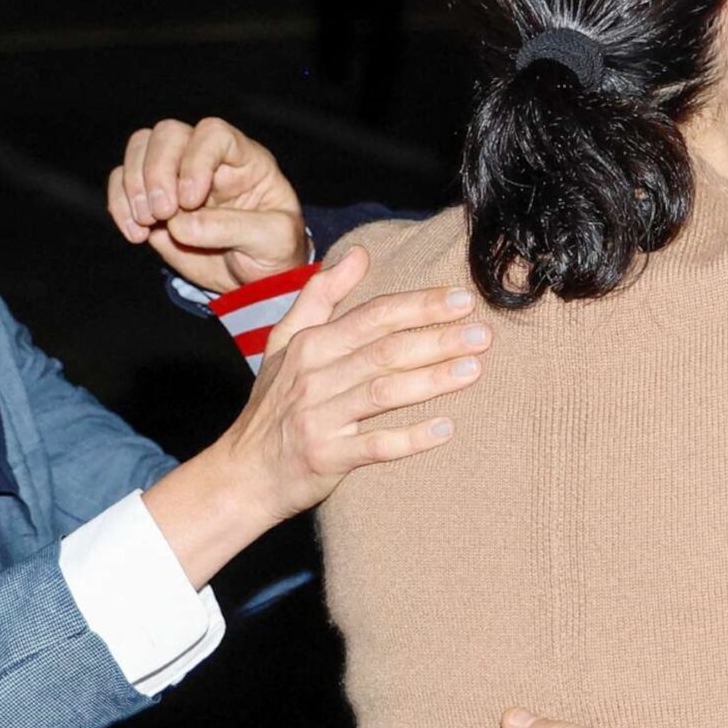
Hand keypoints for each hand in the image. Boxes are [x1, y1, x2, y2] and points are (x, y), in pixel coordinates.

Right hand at [107, 117, 304, 293]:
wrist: (257, 280)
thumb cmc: (275, 252)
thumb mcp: (273, 240)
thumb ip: (233, 228)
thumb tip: (179, 225)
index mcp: (245, 159)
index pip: (213, 134)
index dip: (196, 160)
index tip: (191, 200)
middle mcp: (207, 160)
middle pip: (169, 134)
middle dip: (157, 172)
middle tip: (163, 214)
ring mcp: (176, 177)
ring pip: (140, 148)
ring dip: (134, 186)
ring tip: (148, 223)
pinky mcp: (152, 200)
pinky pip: (122, 182)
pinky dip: (119, 204)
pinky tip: (136, 234)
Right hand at [144, 247, 489, 583]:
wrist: (243, 473)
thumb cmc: (273, 405)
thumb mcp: (284, 342)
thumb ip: (320, 295)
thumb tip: (358, 254)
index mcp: (312, 344)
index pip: (374, 316)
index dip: (419, 305)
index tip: (462, 299)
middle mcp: (316, 376)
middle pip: (386, 350)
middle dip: (438, 338)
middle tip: (483, 333)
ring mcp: (321, 417)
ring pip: (384, 392)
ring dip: (432, 379)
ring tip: (474, 369)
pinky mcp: (327, 456)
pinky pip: (375, 446)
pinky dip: (410, 438)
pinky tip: (446, 429)